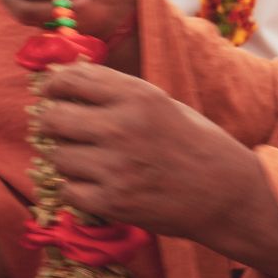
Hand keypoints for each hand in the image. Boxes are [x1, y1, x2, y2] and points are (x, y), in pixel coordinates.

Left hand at [33, 63, 262, 241]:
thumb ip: (113, 90)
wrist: (228, 195)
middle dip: (49, 124)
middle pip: (52, 119)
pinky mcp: (113, 202)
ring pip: (56, 156)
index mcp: (136, 96)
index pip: (69, 80)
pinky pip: (67, 190)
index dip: (52, 85)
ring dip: (65, 158)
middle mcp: (122, 127)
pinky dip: (76, 189)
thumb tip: (63, 75)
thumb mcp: (159, 102)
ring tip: (87, 160)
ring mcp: (116, 167)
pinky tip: (95, 185)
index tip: (50, 92)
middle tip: (58, 129)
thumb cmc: (192, 143)